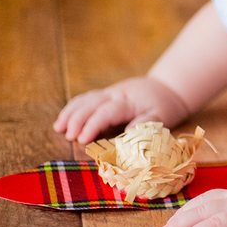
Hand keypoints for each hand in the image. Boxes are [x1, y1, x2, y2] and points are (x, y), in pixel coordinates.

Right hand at [54, 76, 189, 143]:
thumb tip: (128, 133)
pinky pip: (86, 98)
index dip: (92, 125)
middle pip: (91, 104)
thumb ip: (146, 123)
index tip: (82, 139)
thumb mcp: (162, 116)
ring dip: (70, 112)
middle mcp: (115, 94)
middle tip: (68, 136)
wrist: (168, 87)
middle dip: (77, 119)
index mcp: (128, 101)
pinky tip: (63, 119)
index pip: (106, 112)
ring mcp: (109, 93)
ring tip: (58, 127)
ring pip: (85, 99)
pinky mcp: (106, 94)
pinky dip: (73, 107)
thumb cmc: (165, 106)